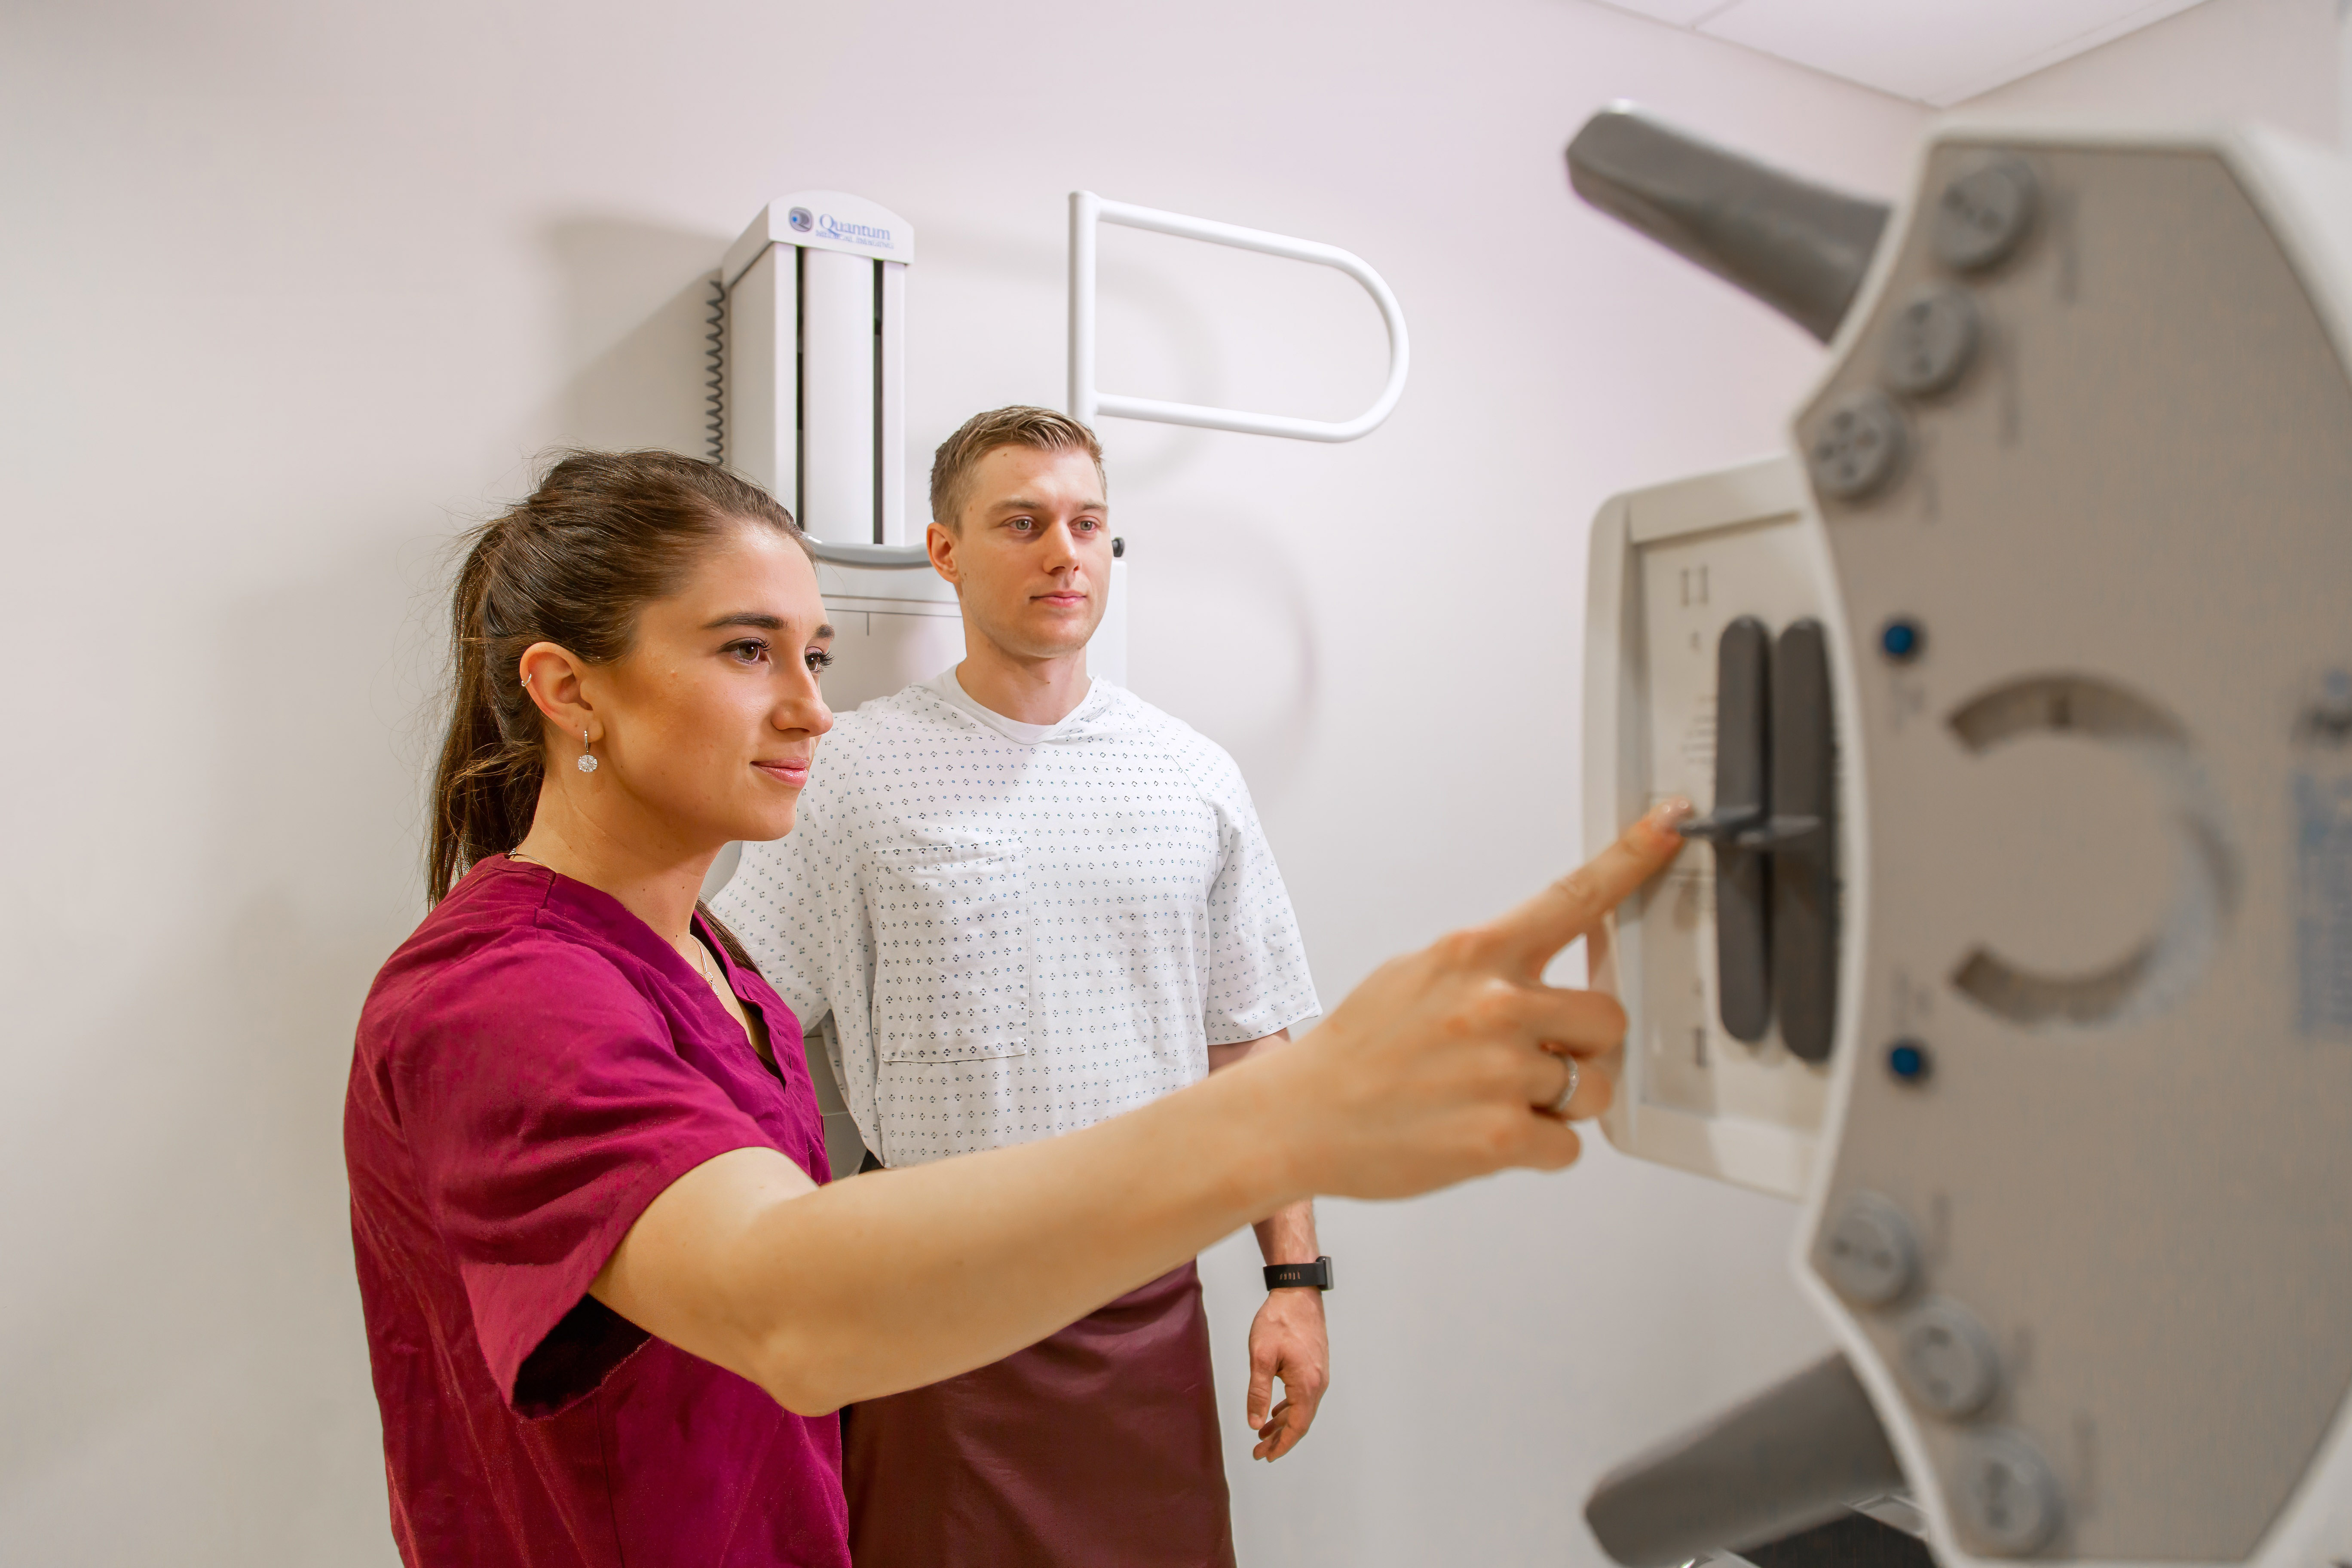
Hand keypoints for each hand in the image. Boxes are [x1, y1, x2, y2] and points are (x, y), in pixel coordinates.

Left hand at [1245, 1287, 1327, 1460]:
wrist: (1297, 1293)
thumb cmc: (1279, 1320)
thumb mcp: (1260, 1357)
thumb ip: (1258, 1392)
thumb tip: (1255, 1423)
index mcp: (1306, 1384)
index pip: (1297, 1426)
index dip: (1282, 1445)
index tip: (1266, 1456)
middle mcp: (1318, 1382)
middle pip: (1301, 1421)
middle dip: (1280, 1439)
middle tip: (1259, 1452)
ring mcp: (1319, 1374)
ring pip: (1302, 1409)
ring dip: (1283, 1424)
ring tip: (1263, 1435)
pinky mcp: (1315, 1366)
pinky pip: (1303, 1395)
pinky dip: (1289, 1408)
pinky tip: (1276, 1412)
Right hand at [1260, 799, 1689, 1202]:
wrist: (1297, 1117)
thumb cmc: (1357, 1051)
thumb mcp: (1416, 976)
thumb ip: (1486, 969)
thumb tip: (1539, 976)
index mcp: (1474, 954)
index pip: (1572, 897)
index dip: (1632, 859)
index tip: (1672, 823)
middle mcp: (1494, 1004)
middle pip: (1608, 1017)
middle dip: (1583, 1044)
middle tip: (1530, 1061)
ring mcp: (1501, 1071)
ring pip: (1594, 1088)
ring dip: (1558, 1103)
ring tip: (1493, 1102)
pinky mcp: (1501, 1137)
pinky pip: (1568, 1146)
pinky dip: (1536, 1150)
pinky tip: (1483, 1136)